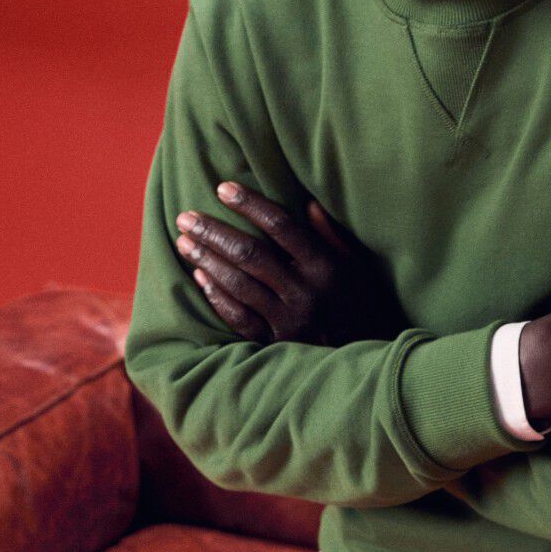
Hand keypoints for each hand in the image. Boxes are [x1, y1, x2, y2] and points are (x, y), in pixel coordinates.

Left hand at [174, 182, 403, 346]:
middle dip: (214, 232)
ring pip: (238, 284)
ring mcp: (288, 320)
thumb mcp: (358, 268)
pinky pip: (238, 318)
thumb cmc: (361, 307)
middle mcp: (305, 292)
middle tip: (186, 217)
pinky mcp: (275, 344)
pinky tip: (199, 277)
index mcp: (326, 267)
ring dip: (207, 260)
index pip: (281, 226)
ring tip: (184, 241)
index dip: (250, 205)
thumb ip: (333, 236)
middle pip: (251, 254)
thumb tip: (308, 202)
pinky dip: (216, 296)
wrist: (367, 363)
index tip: (223, 188)